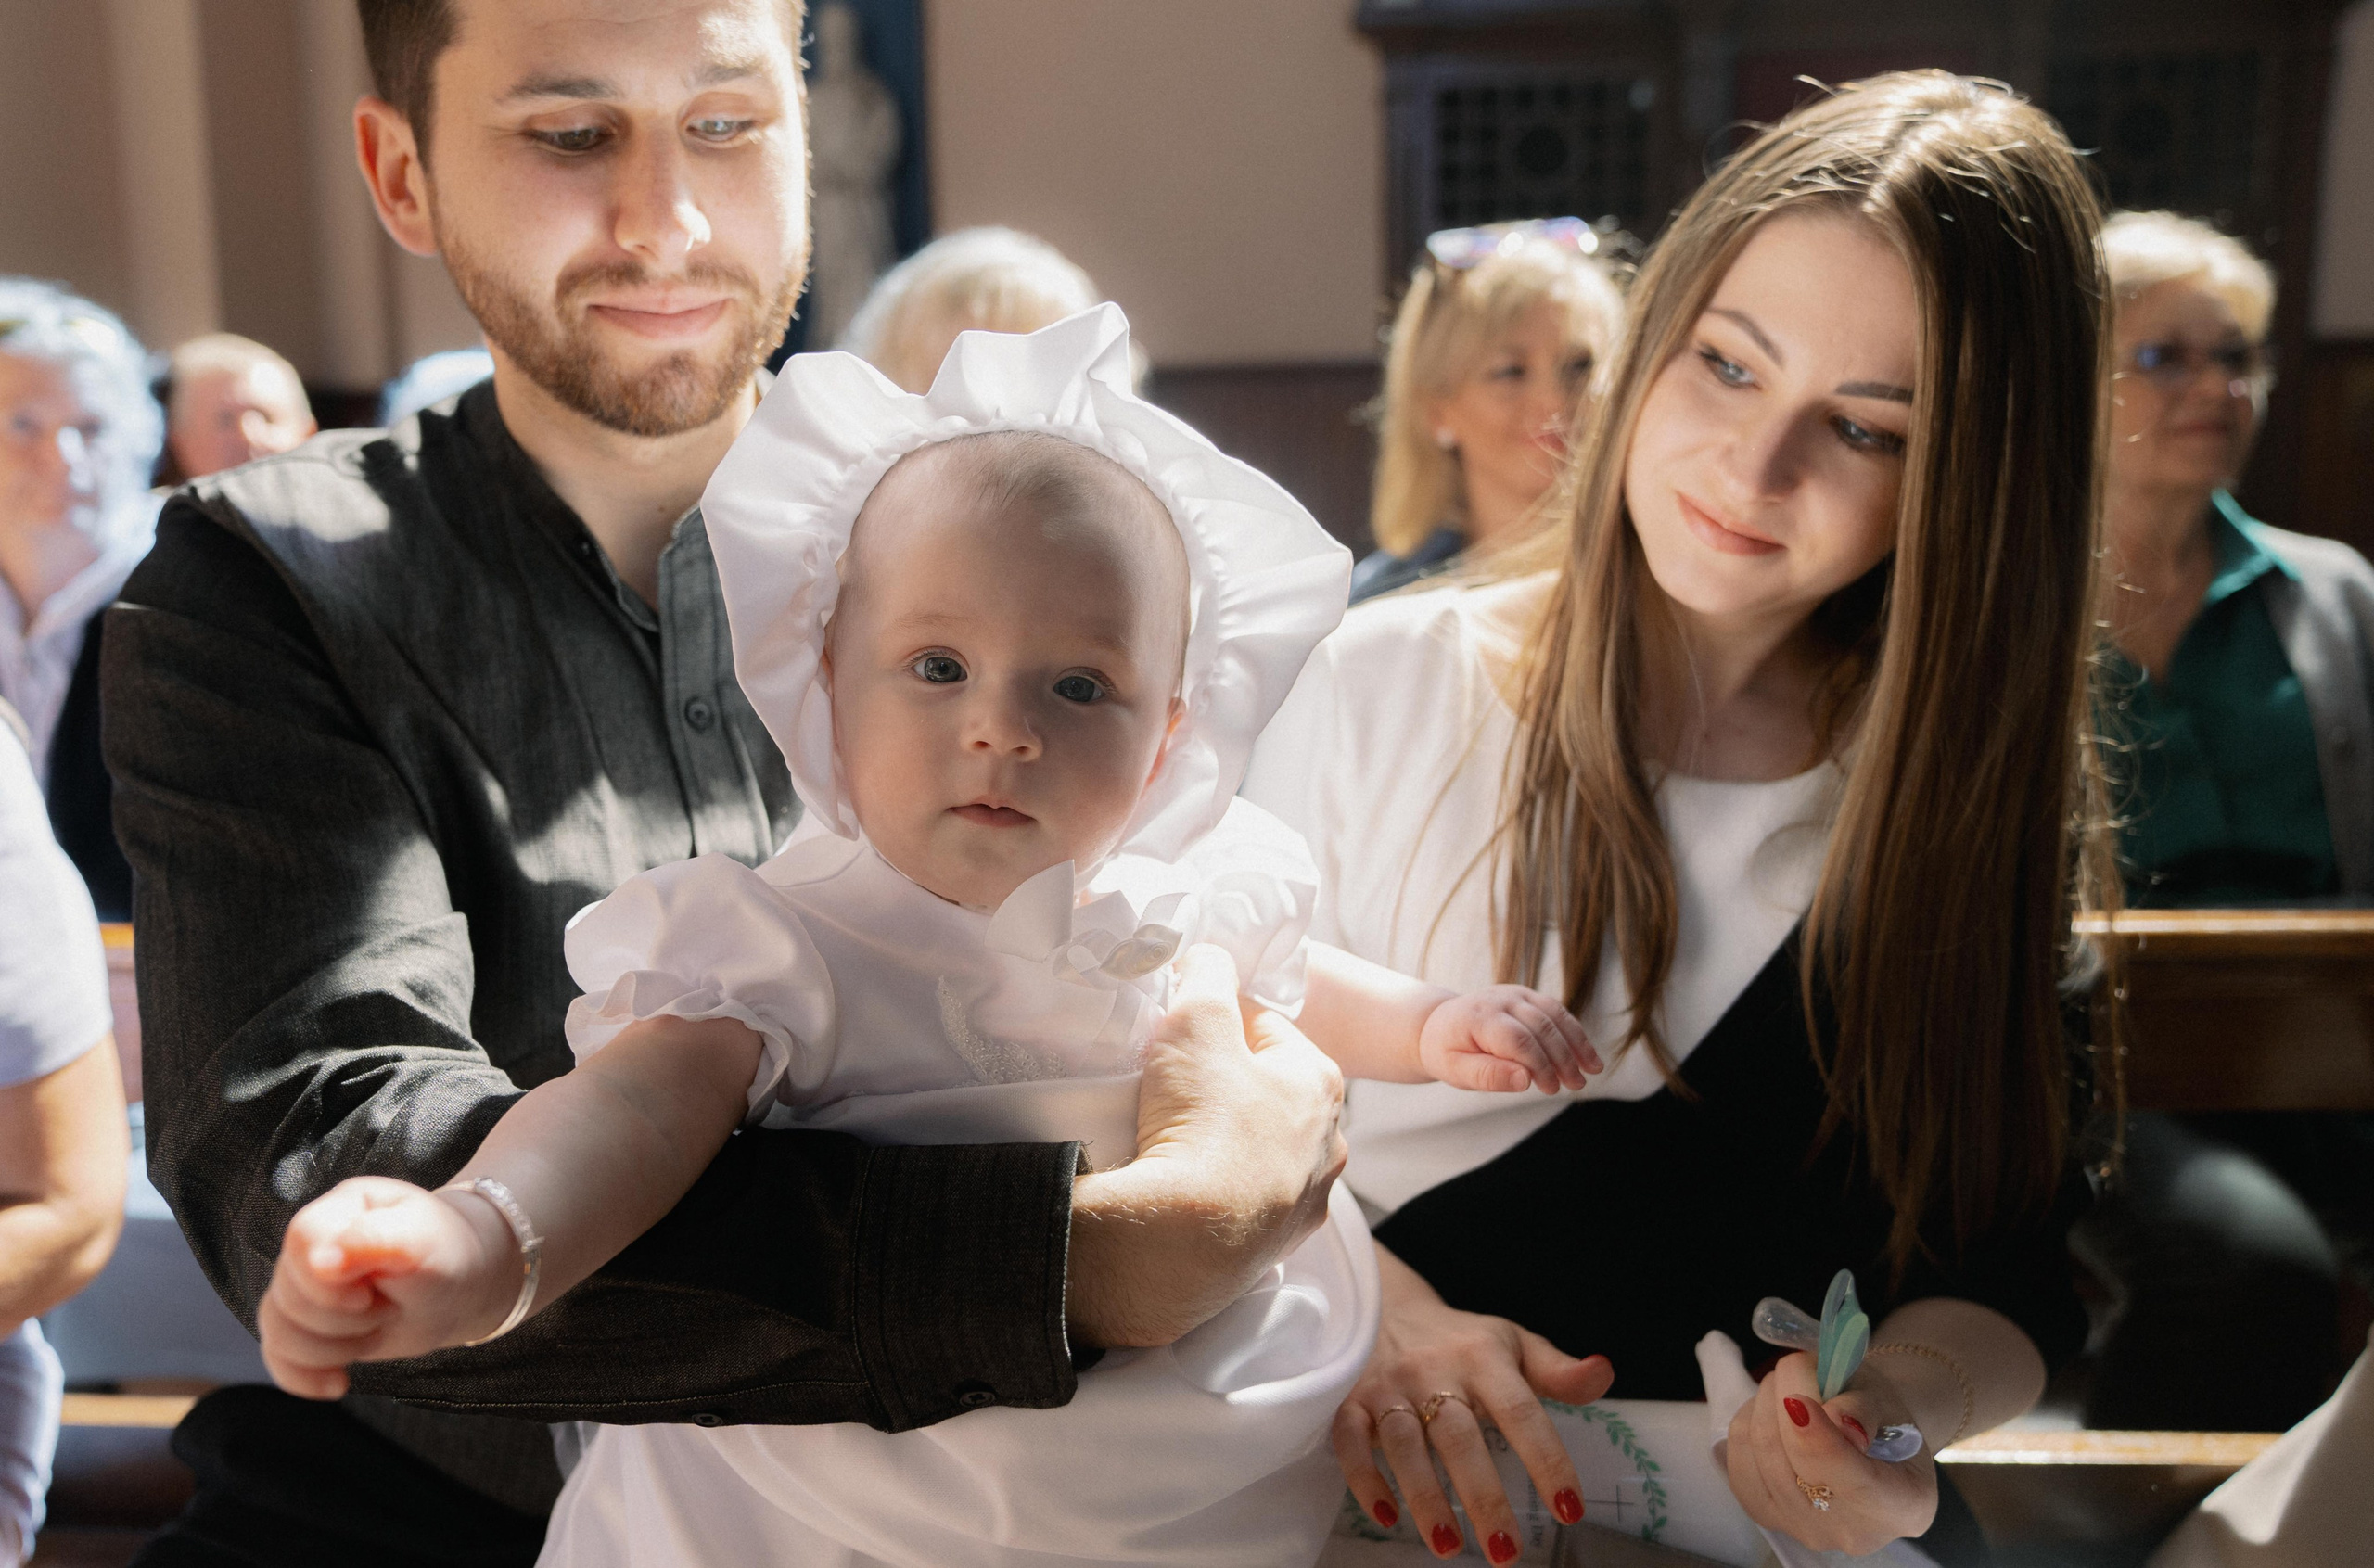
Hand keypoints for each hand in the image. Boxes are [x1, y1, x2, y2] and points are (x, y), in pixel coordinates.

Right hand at [258, 1176, 517, 1399]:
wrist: (462, 1288)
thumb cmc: (449, 1256)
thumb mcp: (427, 1243)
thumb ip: (377, 1242)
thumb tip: (321, 1261)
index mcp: (343, 1208)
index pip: (301, 1239)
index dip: (328, 1282)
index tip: (371, 1296)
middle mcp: (313, 1244)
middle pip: (288, 1294)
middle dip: (346, 1319)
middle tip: (391, 1306)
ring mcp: (303, 1284)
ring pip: (277, 1328)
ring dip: (333, 1347)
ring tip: (378, 1329)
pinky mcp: (304, 1323)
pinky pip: (277, 1355)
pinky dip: (304, 1377)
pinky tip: (338, 1383)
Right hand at [1066, 944, 1346, 1347]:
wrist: (1181, 1243)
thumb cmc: (1201, 1122)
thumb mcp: (1196, 1018)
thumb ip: (1207, 973)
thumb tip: (1209, 960)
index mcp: (1322, 1081)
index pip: (1266, 1026)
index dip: (1215, 1019)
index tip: (1176, 1030)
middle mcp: (1330, 1143)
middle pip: (1265, 1089)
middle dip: (1222, 1081)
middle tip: (1170, 1081)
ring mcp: (1304, 1202)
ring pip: (1259, 1149)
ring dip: (1224, 1139)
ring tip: (1172, 1137)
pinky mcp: (1272, 1248)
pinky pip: (1244, 1202)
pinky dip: (1218, 1191)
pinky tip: (1184, 1188)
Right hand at [1335, 1247, 1613, 1561]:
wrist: (1386, 1307)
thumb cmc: (1461, 1341)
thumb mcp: (1513, 1344)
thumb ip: (1558, 1370)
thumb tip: (1603, 1372)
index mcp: (1482, 1358)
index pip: (1521, 1410)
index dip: (1546, 1458)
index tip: (1569, 1509)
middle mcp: (1434, 1371)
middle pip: (1458, 1436)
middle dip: (1482, 1495)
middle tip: (1505, 1551)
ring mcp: (1388, 1388)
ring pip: (1404, 1444)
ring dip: (1424, 1497)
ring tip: (1447, 1547)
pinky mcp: (1350, 1402)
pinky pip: (1349, 1441)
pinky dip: (1364, 1479)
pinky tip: (1387, 1516)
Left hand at [1418, 985, 1597, 1094]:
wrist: (1438, 1025)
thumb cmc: (1447, 1052)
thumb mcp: (1456, 1071)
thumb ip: (1488, 1076)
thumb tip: (1525, 1080)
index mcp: (1479, 1017)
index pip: (1518, 1040)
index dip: (1540, 1065)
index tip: (1551, 1088)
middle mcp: (1499, 999)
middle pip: (1541, 1027)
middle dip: (1563, 1058)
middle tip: (1576, 1085)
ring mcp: (1514, 993)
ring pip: (1554, 1015)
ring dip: (1576, 1042)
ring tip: (1593, 1070)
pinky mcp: (1526, 995)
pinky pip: (1556, 1010)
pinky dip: (1574, 1031)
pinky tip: (1587, 1054)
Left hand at [1722, 1350, 1937, 1553]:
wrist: (1869, 1447)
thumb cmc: (1884, 1417)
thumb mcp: (1886, 1399)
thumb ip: (1861, 1409)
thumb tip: (1827, 1416)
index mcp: (1902, 1506)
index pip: (1852, 1481)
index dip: (1817, 1439)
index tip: (1798, 1399)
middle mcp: (1854, 1532)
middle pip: (1794, 1462)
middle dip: (1784, 1397)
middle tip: (1796, 1366)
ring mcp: (1806, 1531)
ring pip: (1761, 1456)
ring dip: (1763, 1405)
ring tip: (1785, 1388)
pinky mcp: (1768, 1518)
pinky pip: (1738, 1464)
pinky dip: (1746, 1427)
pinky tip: (1768, 1414)